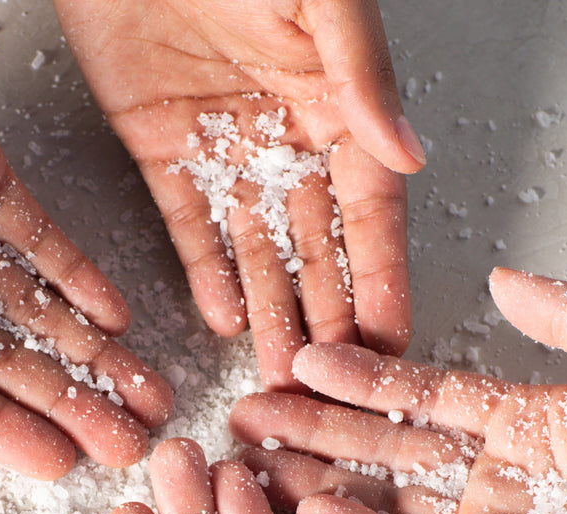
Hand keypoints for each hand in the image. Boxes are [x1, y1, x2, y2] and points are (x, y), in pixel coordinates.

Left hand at [52, 0, 421, 390]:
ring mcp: (222, 145)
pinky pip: (185, 222)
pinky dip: (202, 270)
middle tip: (330, 384)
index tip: (393, 340)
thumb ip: (362, 76)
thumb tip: (408, 154)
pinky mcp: (158, 144)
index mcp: (338, 100)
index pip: (372, 212)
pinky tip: (220, 318)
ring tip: (278, 374)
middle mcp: (286, 134)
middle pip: (316, 246)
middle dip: (327, 317)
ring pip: (253, 247)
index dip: (383, 278)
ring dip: (269, 310)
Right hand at [230, 267, 566, 513]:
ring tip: (255, 460)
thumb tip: (503, 278)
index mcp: (521, 419)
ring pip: (381, 497)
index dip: (358, 375)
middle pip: (382, 444)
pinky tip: (311, 510)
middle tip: (249, 411)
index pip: (418, 392)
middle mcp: (491, 473)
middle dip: (315, 425)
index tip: (303, 356)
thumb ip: (564, 313)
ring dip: (318, 476)